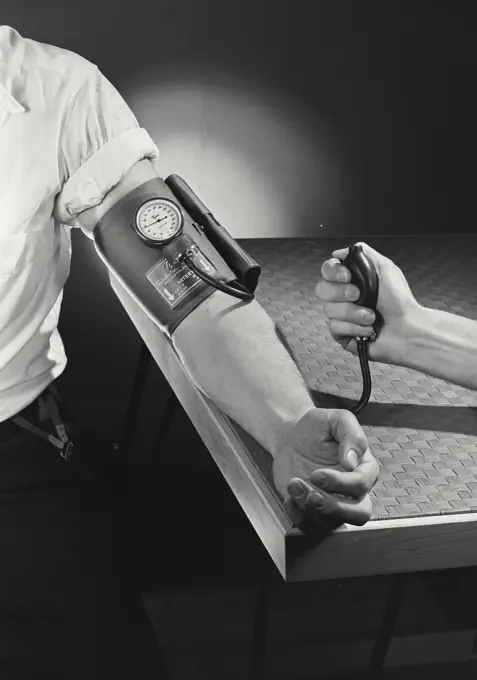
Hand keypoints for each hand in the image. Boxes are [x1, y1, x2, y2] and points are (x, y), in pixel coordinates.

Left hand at [273, 408, 378, 526]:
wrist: (292, 436)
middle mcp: (352, 491)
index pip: (361, 485)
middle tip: (313, 494)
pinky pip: (310, 526)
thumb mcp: (337, 419)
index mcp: (363, 468)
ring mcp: (333, 503)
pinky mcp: (312, 510)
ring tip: (294, 485)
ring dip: (310, 508)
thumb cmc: (317, 428)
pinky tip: (290, 496)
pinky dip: (298, 515)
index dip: (340, 483)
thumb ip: (352, 434)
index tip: (317, 473)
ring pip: (332, 522)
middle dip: (334, 507)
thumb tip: (352, 461)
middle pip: (359, 515)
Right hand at [315, 241, 420, 365]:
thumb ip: (364, 254)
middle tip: (359, 295)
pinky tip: (367, 329)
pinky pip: (335, 327)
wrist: (408, 328)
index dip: (333, 272)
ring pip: (329, 310)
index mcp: (352, 280)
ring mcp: (342, 316)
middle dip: (341, 293)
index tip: (347, 276)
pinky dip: (354, 327)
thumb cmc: (400, 302)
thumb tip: (341, 252)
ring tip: (371, 316)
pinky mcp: (342, 334)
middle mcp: (344, 297)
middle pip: (321, 289)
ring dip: (354, 313)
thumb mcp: (386, 268)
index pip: (327, 270)